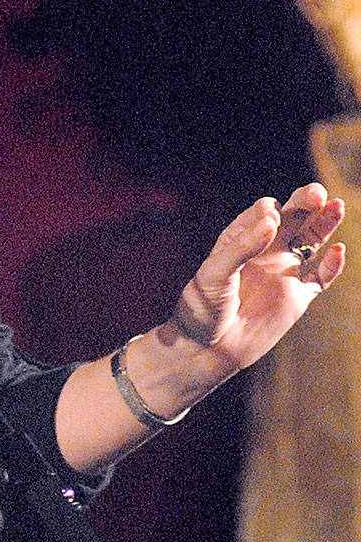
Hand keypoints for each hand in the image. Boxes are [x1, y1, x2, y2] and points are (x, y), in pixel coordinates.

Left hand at [170, 183, 345, 375]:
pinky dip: (332, 265)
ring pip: (312, 241)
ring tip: (337, 205)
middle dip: (305, 202)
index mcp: (240, 240)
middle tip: (318, 193)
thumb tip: (273, 218)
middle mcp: (264, 252)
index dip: (271, 210)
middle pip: (293, 218)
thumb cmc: (202, 307)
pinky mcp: (296, 298)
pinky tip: (338, 251)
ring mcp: (282, 273)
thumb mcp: (216, 272)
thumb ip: (243, 246)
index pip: (263, 212)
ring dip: (325, 223)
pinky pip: (321, 278)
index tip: (271, 220)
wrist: (207, 348)